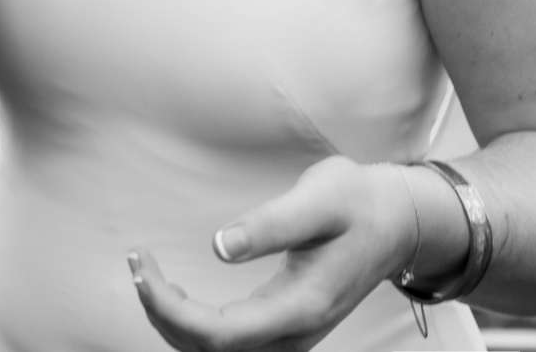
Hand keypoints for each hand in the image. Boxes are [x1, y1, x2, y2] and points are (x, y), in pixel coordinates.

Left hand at [130, 156, 417, 351]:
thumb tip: (218, 247)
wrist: (398, 222)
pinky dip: (193, 325)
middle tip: (136, 262)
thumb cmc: (359, 202)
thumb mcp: (320, 198)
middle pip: (210, 351)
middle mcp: (295, 334)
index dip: (170, 309)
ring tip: (147, 273)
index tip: (143, 263)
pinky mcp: (285, 328)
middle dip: (162, 313)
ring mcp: (291, 336)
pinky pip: (228, 344)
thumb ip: (271, 225)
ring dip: (174, 322)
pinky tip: (174, 293)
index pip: (219, 334)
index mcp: (302, 306)